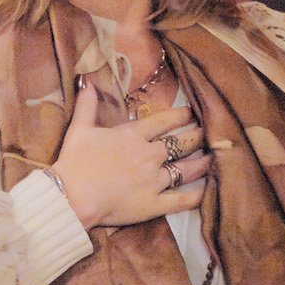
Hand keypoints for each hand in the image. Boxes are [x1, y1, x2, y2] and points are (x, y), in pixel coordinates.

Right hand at [50, 78, 212, 229]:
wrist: (72, 196)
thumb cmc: (74, 162)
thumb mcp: (79, 129)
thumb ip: (87, 105)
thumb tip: (87, 81)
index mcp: (133, 136)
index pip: (163, 122)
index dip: (180, 115)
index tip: (191, 112)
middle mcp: (149, 155)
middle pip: (179, 143)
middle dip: (195, 137)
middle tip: (207, 134)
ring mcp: (154, 180)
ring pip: (185, 169)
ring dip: (201, 163)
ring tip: (212, 158)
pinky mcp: (153, 204)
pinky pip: (181, 200)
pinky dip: (196, 196)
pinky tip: (207, 191)